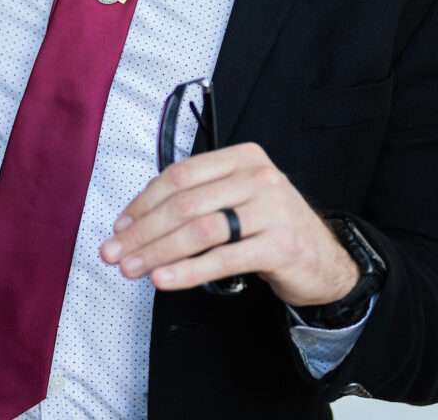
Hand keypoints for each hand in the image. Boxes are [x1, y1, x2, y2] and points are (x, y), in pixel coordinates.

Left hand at [98, 142, 357, 306]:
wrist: (324, 260)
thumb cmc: (268, 228)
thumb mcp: (236, 200)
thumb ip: (195, 200)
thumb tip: (134, 223)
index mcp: (241, 157)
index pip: (180, 175)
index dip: (144, 202)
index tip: (119, 227)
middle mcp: (258, 176)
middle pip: (185, 204)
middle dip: (142, 232)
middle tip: (113, 253)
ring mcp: (272, 209)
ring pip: (199, 230)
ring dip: (157, 252)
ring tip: (131, 269)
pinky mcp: (279, 245)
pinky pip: (222, 259)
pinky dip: (187, 271)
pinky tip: (163, 279)